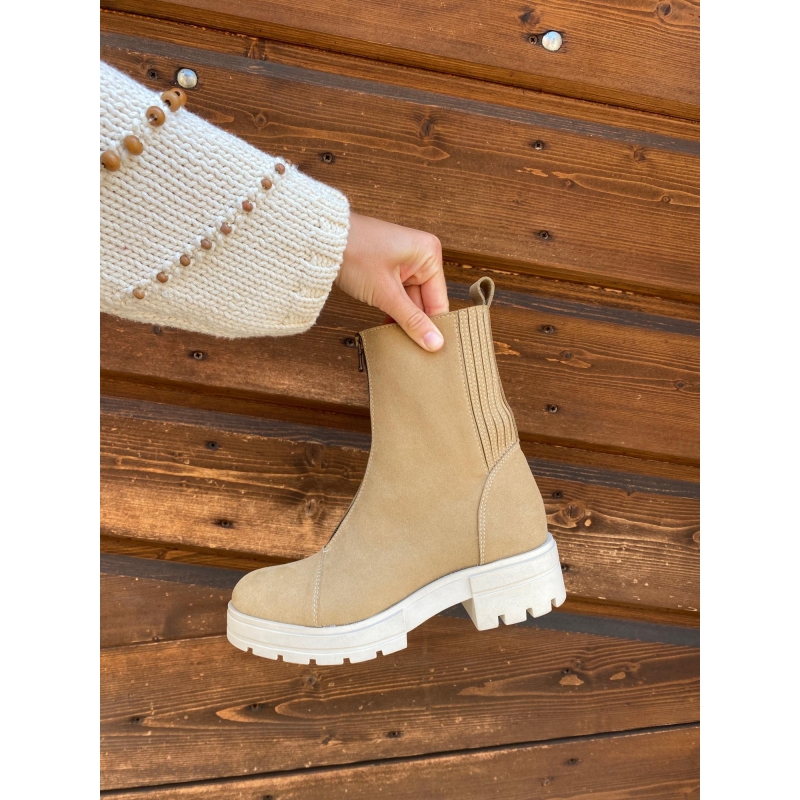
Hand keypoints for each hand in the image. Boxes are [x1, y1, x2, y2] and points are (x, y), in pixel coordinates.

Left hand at [336, 212, 448, 350]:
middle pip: (425, 302)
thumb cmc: (354, 253)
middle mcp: (421, 256)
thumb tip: (434, 343)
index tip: (430, 351)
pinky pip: (398, 296)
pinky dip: (392, 310)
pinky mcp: (390, 269)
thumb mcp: (386, 293)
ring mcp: (405, 262)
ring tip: (396, 341)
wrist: (321, 241)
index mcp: (429, 254)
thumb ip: (412, 320)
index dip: (433, 326)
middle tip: (411, 351)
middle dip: (415, 324)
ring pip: (410, 301)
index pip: (438, 300)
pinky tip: (386, 327)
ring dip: (401, 319)